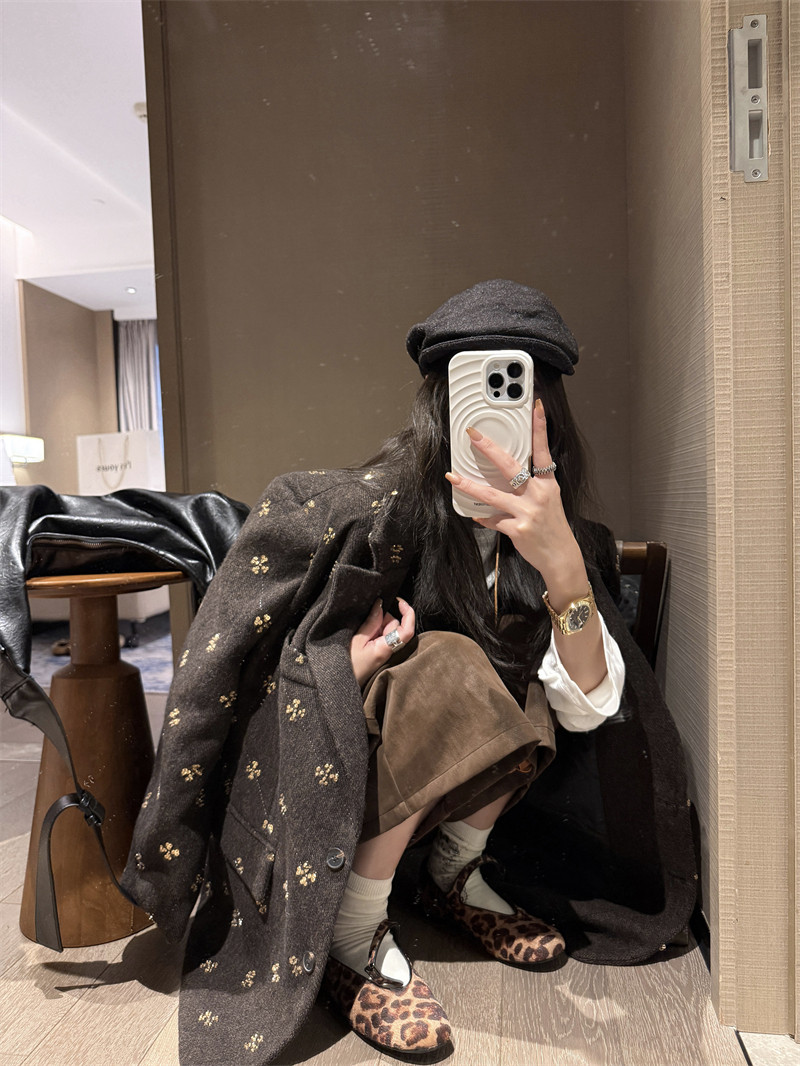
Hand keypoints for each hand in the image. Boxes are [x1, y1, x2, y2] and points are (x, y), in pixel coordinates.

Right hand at [349, 597, 414, 686]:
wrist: (341, 683)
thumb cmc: (348, 664)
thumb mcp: (357, 640)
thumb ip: (371, 622)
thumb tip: (380, 604)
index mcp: (386, 648)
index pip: (407, 630)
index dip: (408, 613)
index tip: (398, 601)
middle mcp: (389, 650)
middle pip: (395, 625)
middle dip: (383, 617)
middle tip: (365, 621)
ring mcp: (385, 651)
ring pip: (388, 629)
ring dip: (377, 624)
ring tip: (361, 631)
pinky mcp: (380, 651)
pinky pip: (382, 635)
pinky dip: (375, 630)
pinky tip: (363, 634)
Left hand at [445, 398, 583, 594]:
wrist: (560, 557)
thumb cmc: (553, 528)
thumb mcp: (549, 502)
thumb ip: (531, 488)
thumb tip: (509, 477)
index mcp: (547, 485)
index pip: (544, 451)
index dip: (540, 428)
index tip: (537, 407)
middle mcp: (538, 495)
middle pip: (510, 466)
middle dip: (489, 449)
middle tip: (473, 435)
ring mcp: (527, 512)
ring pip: (492, 495)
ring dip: (469, 485)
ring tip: (452, 476)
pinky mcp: (516, 529)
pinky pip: (492, 520)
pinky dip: (483, 518)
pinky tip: (477, 515)